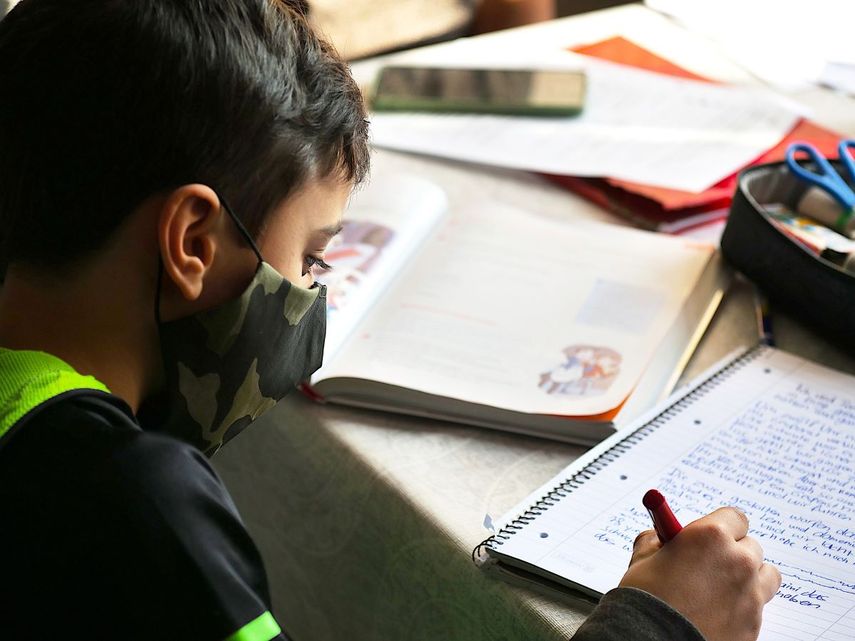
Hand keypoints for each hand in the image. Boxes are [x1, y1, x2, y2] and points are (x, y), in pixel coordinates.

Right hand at [619, 507, 780, 640]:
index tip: (709, 534)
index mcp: (710, 536)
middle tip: (709, 564)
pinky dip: (743, 607)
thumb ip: (657, 541)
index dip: (721, 525)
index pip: (735, 517)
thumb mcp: (643, 559)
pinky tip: (717, 613)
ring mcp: (750, 595)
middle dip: (733, 552)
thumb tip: (660, 537)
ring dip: (749, 577)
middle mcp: (737, 561)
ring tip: (722, 589)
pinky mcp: (754, 624)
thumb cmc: (646, 598)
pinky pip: (757, 608)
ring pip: (766, 576)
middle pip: (751, 546)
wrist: (653, 639)